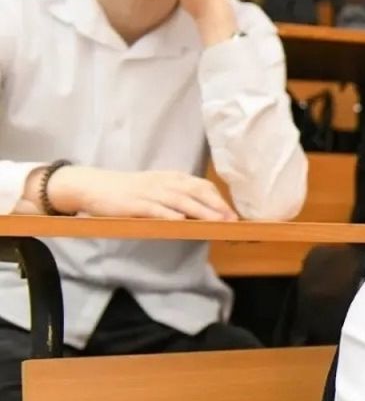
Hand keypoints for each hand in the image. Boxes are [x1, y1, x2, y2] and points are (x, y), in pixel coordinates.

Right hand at [46, 166, 237, 220]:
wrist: (95, 186)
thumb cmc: (131, 190)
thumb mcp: (158, 187)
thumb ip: (179, 196)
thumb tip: (205, 211)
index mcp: (172, 177)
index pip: (202, 185)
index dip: (218, 199)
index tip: (232, 212)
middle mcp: (164, 182)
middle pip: (196, 191)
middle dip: (216, 205)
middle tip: (232, 219)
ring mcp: (149, 192)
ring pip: (180, 200)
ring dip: (200, 211)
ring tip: (216, 221)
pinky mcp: (134, 203)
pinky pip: (155, 209)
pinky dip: (168, 214)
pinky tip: (181, 222)